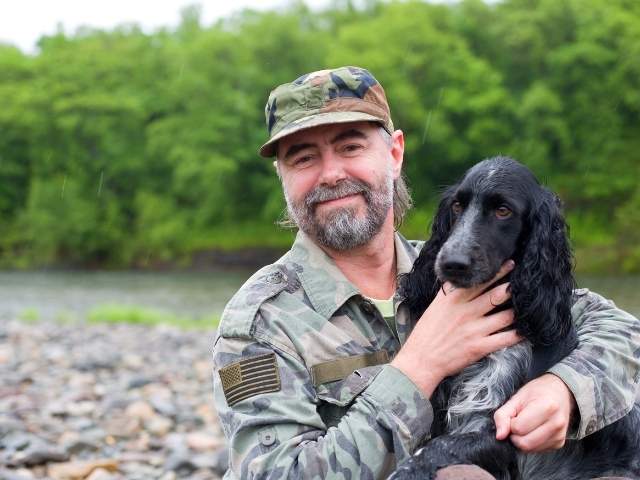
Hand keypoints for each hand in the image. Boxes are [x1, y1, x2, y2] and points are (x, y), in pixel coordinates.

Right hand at [391, 260, 520, 397]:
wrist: (421, 359)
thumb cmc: (426, 333)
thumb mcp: (435, 307)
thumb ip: (449, 293)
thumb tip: (459, 279)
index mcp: (454, 300)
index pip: (480, 281)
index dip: (498, 272)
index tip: (510, 264)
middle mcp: (466, 312)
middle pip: (497, 295)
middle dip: (512, 288)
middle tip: (524, 283)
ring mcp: (474, 330)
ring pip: (506, 316)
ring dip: (518, 311)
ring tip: (526, 307)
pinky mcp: (480, 347)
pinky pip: (506, 339)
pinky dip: (518, 334)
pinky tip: (525, 330)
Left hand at [494, 373, 576, 451]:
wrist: (560, 392)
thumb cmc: (537, 392)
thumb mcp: (516, 398)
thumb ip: (502, 415)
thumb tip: (499, 436)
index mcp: (547, 407)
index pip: (518, 428)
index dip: (511, 423)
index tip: (515, 415)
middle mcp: (556, 423)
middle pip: (524, 443)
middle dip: (515, 435)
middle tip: (517, 422)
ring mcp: (560, 435)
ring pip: (530, 449)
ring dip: (522, 440)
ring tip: (525, 425)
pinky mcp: (560, 443)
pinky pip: (538, 450)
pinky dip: (531, 443)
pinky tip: (533, 430)